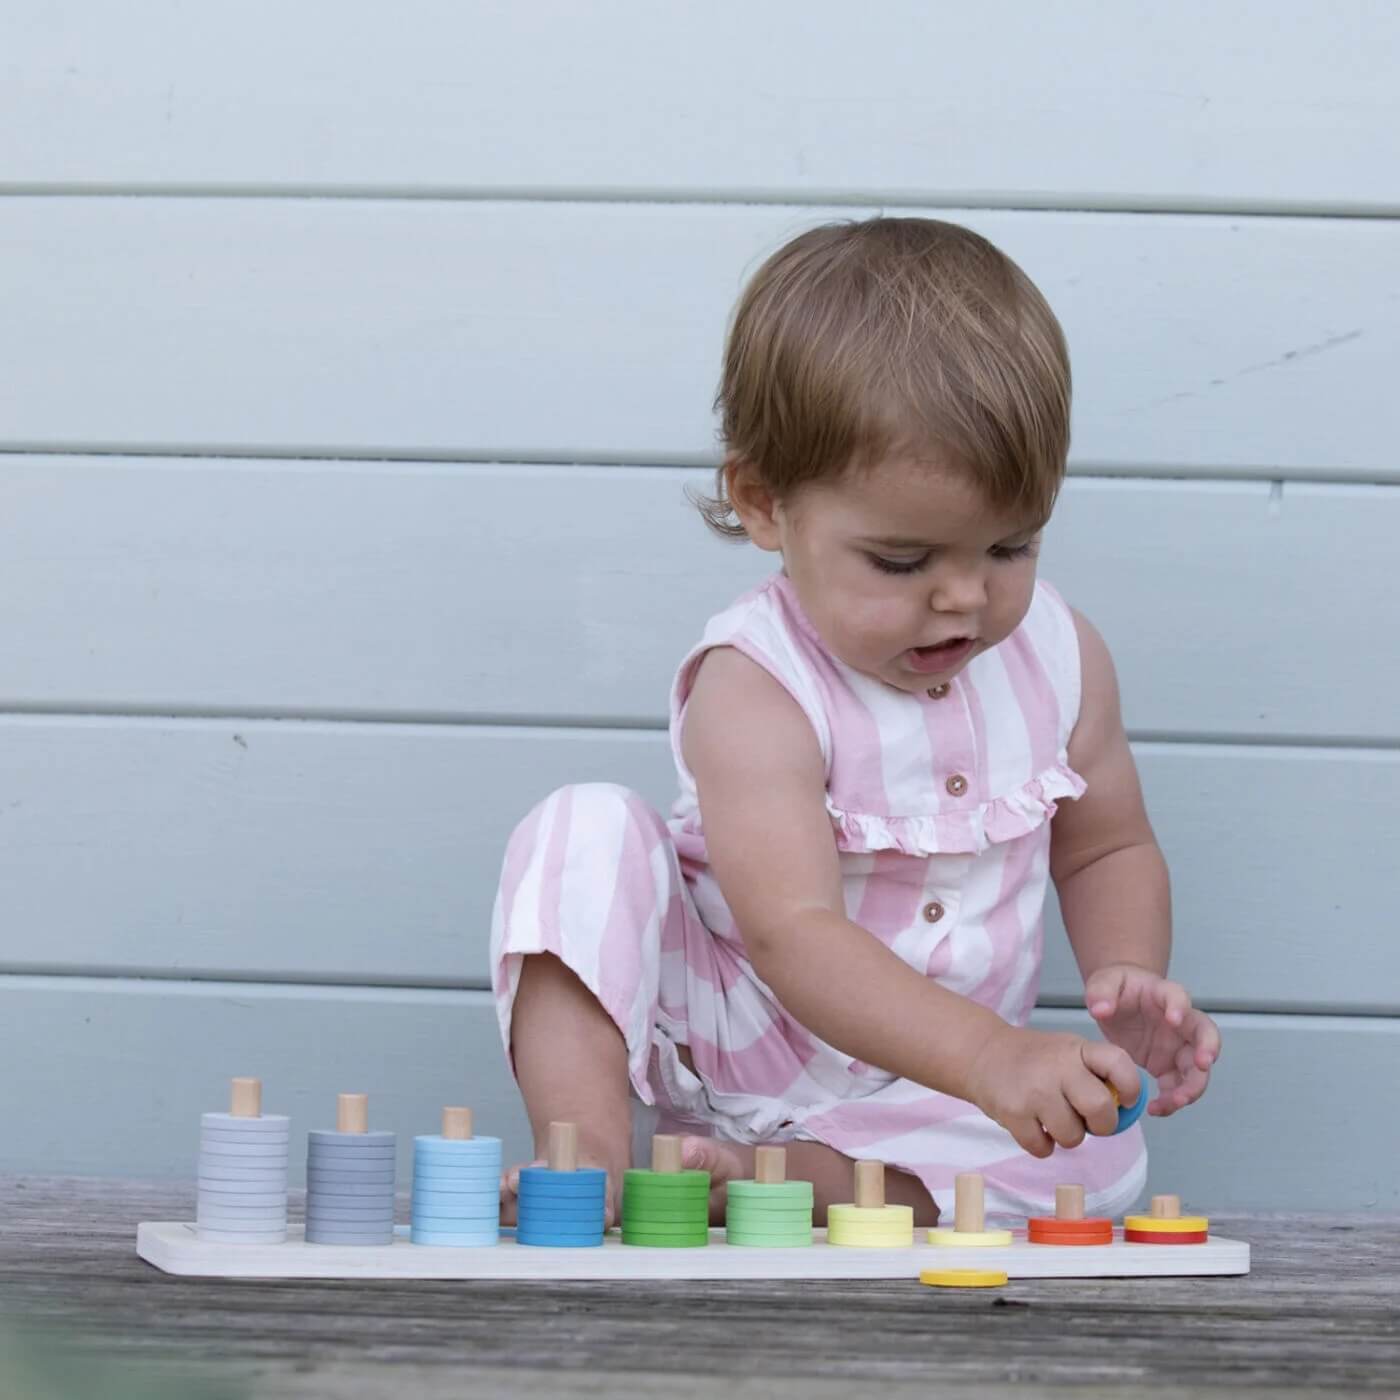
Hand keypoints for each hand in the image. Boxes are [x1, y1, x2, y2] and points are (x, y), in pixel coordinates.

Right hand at [965, 1024, 1140, 1157]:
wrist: (981, 1054)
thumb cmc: (1035, 1059)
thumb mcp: (1068, 1052)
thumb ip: (1096, 1075)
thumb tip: (1124, 1111)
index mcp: (1077, 1049)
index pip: (1119, 1063)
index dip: (1131, 1087)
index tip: (1124, 1100)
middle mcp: (1057, 1067)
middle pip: (1100, 1109)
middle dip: (1101, 1125)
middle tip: (1088, 1120)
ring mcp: (1034, 1091)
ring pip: (1073, 1137)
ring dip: (1067, 1136)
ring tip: (1052, 1118)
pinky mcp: (1013, 1113)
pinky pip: (1044, 1149)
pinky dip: (1041, 1145)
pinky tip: (1032, 1125)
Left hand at [1084, 963, 1219, 1115]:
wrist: (1116, 1002)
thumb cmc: (1117, 988)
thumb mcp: (1103, 983)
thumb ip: (1100, 992)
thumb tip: (1100, 1009)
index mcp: (1162, 995)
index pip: (1177, 995)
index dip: (1179, 1006)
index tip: (1174, 1019)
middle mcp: (1179, 1022)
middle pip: (1205, 1034)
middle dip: (1208, 1048)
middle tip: (1203, 1064)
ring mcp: (1177, 1046)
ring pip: (1197, 1067)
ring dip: (1192, 1086)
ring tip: (1175, 1101)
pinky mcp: (1168, 1066)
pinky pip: (1178, 1086)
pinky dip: (1172, 1100)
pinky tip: (1157, 1109)